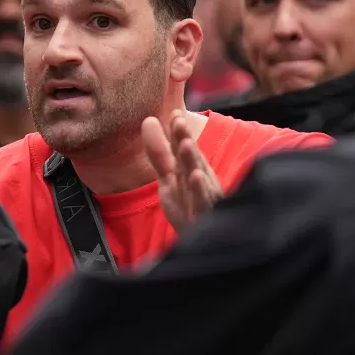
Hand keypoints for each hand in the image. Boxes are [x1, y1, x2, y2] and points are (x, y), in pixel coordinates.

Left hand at [142, 110, 222, 232]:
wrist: (206, 240)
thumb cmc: (189, 205)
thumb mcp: (170, 177)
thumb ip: (159, 152)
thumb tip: (148, 120)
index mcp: (190, 167)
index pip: (183, 146)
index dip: (178, 131)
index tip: (174, 113)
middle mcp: (199, 177)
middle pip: (191, 156)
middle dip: (185, 139)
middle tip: (178, 121)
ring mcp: (204, 195)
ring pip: (198, 175)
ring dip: (192, 159)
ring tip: (185, 143)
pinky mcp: (206, 212)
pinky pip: (203, 200)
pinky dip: (200, 189)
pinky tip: (196, 176)